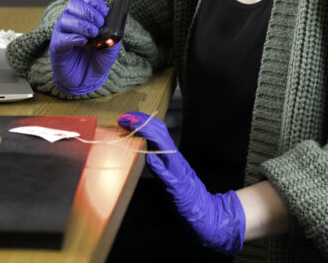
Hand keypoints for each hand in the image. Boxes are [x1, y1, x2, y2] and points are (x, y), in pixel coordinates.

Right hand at [49, 0, 120, 93]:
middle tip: (99, 23)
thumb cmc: (97, 58)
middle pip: (74, 4)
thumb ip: (114, 33)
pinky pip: (61, 37)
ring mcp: (63, 32)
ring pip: (66, 18)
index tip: (104, 10)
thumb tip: (119, 21)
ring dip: (82, 24)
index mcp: (84, 15)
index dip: (94, 0)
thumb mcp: (111, 45)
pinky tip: (83, 42)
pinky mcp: (56, 46)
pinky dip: (73, 38)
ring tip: (93, 34)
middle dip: (89, 12)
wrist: (88, 79)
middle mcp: (71, 20)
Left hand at [118, 111, 245, 254]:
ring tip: (134, 126)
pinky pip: (167, 174)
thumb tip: (143, 148)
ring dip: (148, 135)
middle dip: (142, 122)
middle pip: (160, 133)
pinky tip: (150, 157)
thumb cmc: (183, 191)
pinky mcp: (176, 186)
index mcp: (172, 154)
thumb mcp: (169, 170)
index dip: (143, 120)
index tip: (128, 116)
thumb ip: (158, 158)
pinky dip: (159, 165)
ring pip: (164, 148)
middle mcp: (175, 158)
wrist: (202, 210)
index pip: (158, 130)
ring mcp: (176, 171)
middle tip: (125, 117)